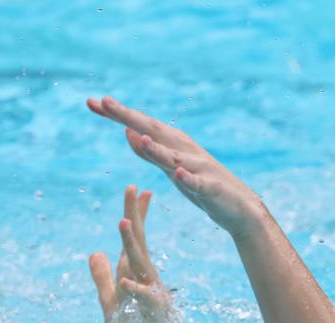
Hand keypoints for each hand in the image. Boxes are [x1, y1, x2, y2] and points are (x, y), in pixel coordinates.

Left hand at [86, 96, 266, 236]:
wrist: (241, 209)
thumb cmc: (204, 187)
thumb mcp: (171, 169)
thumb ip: (150, 153)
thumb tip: (128, 133)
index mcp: (174, 145)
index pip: (141, 126)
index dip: (117, 115)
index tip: (92, 102)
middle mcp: (186, 151)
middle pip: (154, 131)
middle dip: (129, 117)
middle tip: (105, 103)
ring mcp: (199, 169)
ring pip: (174, 157)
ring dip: (156, 148)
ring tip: (137, 136)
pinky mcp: (211, 190)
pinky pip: (197, 184)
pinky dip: (188, 178)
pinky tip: (178, 173)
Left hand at [89, 184, 177, 322]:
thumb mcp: (111, 301)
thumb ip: (102, 277)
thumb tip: (94, 253)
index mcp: (136, 271)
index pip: (135, 237)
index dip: (135, 214)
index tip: (137, 188)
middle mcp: (146, 276)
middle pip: (138, 241)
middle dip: (134, 214)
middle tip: (132, 188)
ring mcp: (152, 292)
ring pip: (141, 263)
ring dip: (131, 243)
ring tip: (122, 221)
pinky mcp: (155, 313)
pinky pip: (145, 299)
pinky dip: (135, 290)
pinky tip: (126, 281)